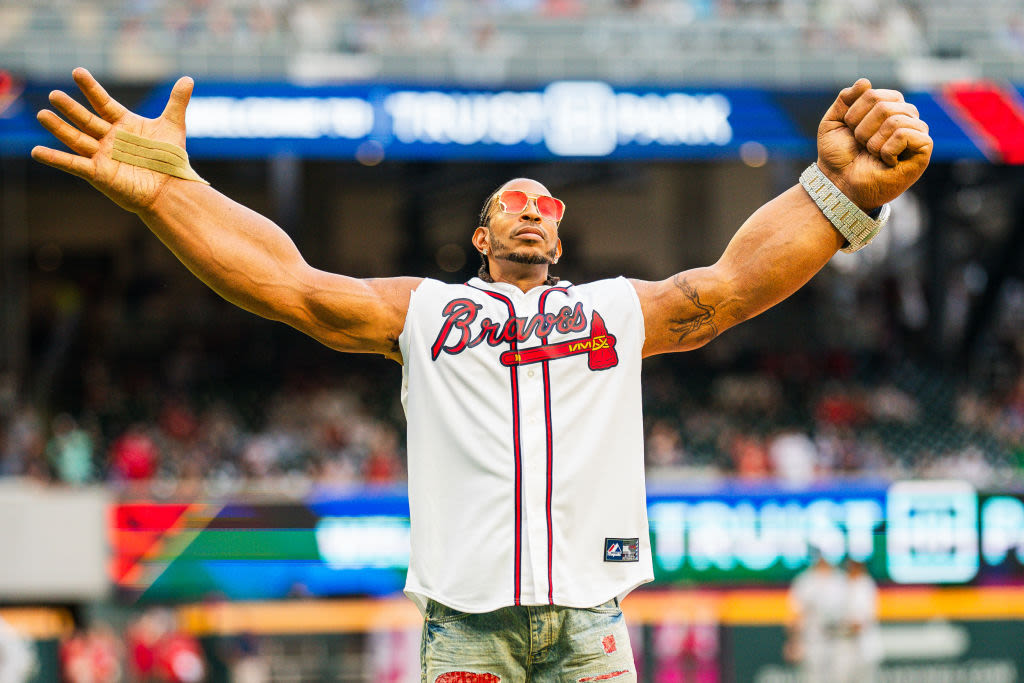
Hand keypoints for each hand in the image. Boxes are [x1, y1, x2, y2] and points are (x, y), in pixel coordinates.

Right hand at [31, 67, 195, 212]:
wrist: (172, 189)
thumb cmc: (171, 160)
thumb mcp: (173, 126)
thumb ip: (177, 102)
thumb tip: (188, 79)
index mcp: (123, 124)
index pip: (103, 102)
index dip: (91, 88)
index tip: (77, 72)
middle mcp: (109, 138)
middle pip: (86, 119)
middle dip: (70, 108)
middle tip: (54, 94)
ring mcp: (102, 155)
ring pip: (76, 139)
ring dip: (58, 128)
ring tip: (42, 114)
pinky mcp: (98, 173)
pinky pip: (73, 165)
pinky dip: (56, 158)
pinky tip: (37, 151)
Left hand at [816, 78, 932, 209]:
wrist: (840, 183)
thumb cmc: (839, 155)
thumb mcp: (833, 123)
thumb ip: (845, 99)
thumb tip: (865, 82)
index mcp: (887, 104)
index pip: (872, 94)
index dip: (853, 115)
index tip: (850, 132)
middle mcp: (905, 114)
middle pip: (883, 105)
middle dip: (862, 129)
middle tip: (861, 146)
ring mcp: (916, 130)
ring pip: (894, 119)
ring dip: (873, 141)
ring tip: (872, 154)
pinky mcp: (923, 148)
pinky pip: (905, 134)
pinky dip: (887, 149)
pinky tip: (886, 161)